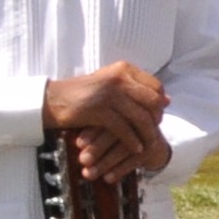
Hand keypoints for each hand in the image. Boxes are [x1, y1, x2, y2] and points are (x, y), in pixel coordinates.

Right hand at [44, 62, 173, 182]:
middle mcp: (119, 78)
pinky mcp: (99, 111)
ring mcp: (109, 94)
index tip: (158, 115)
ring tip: (149, 143)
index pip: (156, 86)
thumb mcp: (110, 83)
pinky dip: (132, 141)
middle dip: (157, 119)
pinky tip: (136, 148)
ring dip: (148, 134)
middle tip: (154, 131)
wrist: (52, 100)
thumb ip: (135, 89)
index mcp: (123, 69)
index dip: (160, 103)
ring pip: (141, 117)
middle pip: (152, 102)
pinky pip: (125, 129)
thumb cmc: (83, 93)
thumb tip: (167, 100)